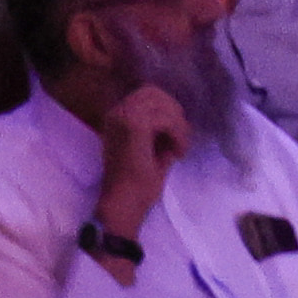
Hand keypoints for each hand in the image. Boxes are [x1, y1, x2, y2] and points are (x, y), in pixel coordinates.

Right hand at [90, 78, 185, 237]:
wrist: (123, 205)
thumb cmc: (135, 185)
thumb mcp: (151, 152)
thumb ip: (161, 134)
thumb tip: (180, 123)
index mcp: (117, 117)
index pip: (147, 94)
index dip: (167, 110)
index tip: (176, 136)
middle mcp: (116, 111)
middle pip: (154, 92)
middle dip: (174, 112)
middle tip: (181, 138)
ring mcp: (123, 117)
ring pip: (160, 102)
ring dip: (177, 123)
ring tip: (180, 148)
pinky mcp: (133, 126)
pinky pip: (164, 118)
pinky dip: (177, 132)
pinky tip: (178, 152)